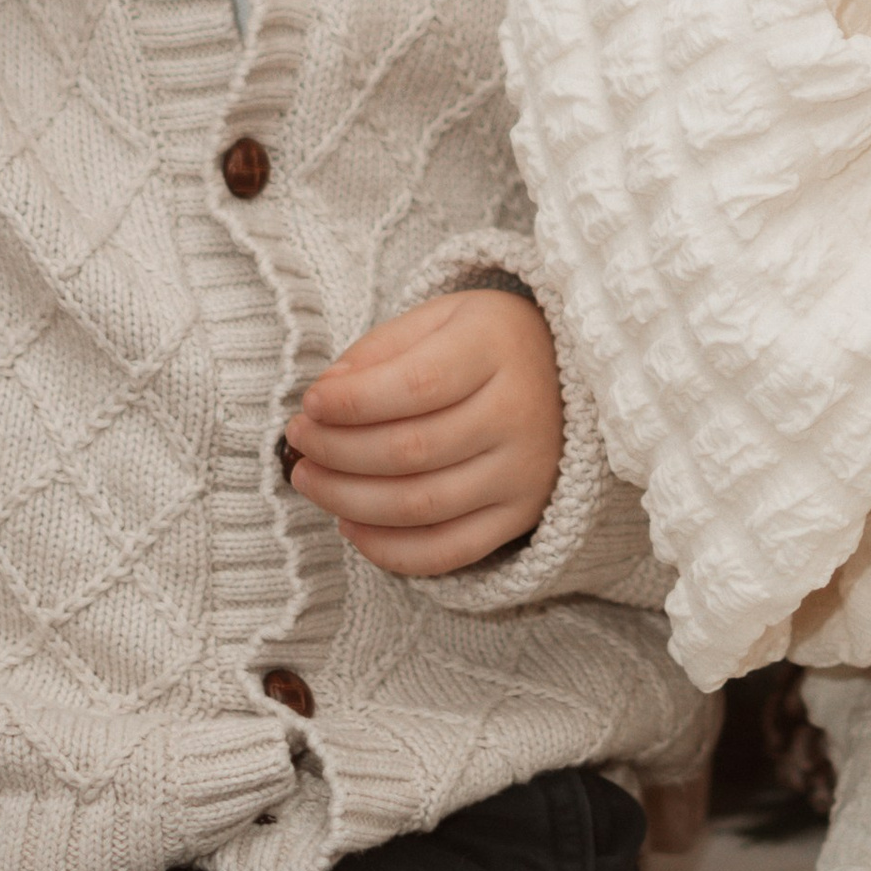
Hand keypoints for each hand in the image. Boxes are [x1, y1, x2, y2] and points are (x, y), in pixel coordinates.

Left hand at [284, 289, 564, 576]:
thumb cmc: (487, 341)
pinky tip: (351, 526)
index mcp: (495, 349)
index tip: (310, 404)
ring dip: (349, 500)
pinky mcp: (520, 516)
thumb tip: (326, 396)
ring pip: (421, 506)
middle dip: (337, 452)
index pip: (415, 386)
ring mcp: (523, 472)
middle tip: (299, 441)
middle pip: (410, 451)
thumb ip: (381, 350)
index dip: (352, 403)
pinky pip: (448, 551)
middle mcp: (517, 414)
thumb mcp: (440, 318)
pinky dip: (390, 550)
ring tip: (310, 479)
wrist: (571, 373)